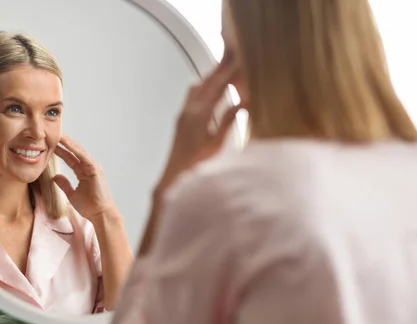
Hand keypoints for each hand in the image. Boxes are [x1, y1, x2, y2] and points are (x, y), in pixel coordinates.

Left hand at [52, 136, 116, 220]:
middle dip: (64, 143)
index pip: (70, 158)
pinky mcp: (95, 169)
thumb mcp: (72, 194)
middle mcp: (89, 167)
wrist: (100, 214)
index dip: (61, 151)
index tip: (50, 145)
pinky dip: (75, 149)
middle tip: (53, 134)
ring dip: (69, 143)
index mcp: (84, 172)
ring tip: (59, 135)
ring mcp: (93, 167)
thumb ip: (64, 184)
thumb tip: (55, 177)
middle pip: (74, 152)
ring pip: (79, 151)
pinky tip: (67, 143)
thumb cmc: (90, 206)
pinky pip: (83, 157)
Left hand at [157, 55, 241, 192]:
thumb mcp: (217, 144)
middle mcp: (189, 110)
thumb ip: (228, 121)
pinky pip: (192, 94)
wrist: (175, 174)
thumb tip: (242, 103)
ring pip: (198, 87)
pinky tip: (208, 86)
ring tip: (223, 66)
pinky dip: (203, 85)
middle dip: (219, 68)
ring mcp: (183, 113)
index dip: (228, 73)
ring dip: (211, 76)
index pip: (217, 87)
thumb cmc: (196, 164)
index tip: (238, 61)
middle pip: (206, 82)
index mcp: (200, 115)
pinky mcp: (181, 118)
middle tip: (231, 54)